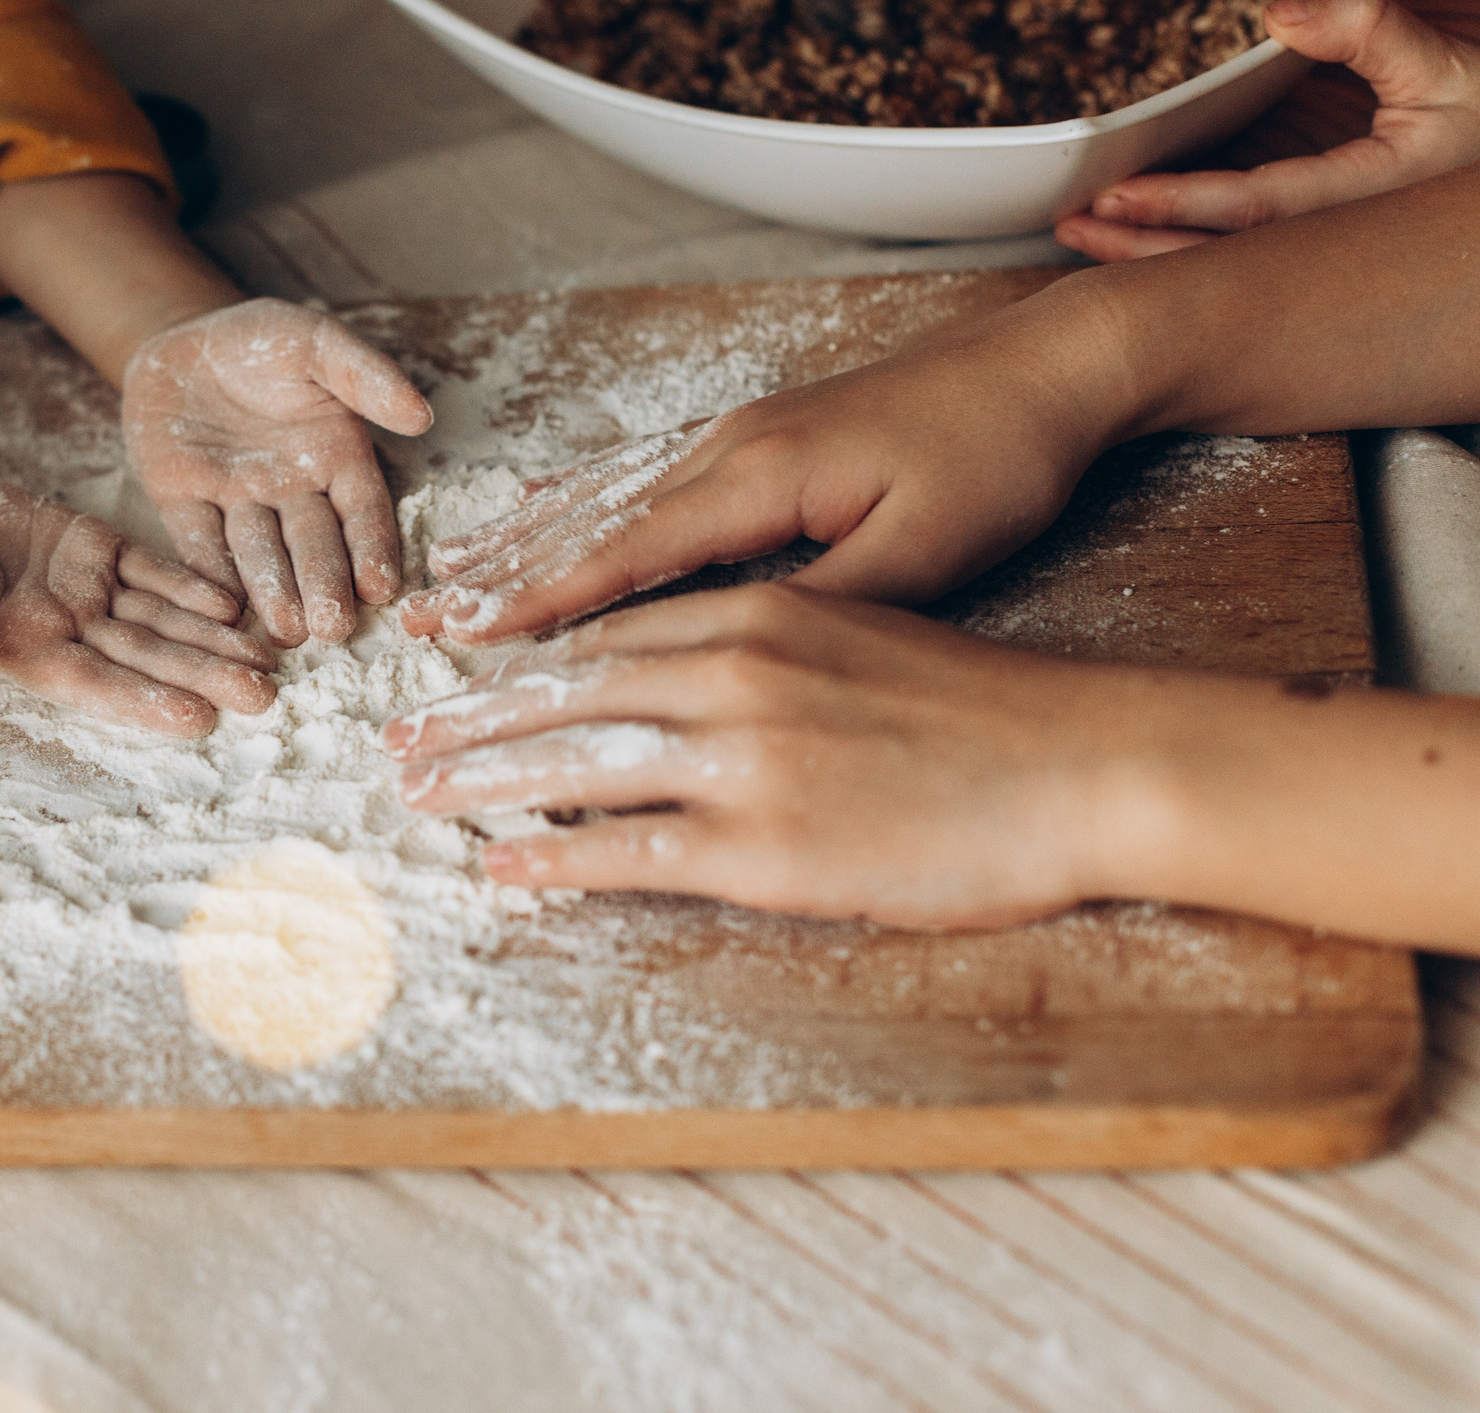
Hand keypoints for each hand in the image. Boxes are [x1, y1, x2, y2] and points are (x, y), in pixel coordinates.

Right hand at [0, 469, 276, 737]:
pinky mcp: (94, 546)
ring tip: (267, 659)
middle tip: (263, 697)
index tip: (197, 718)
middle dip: (202, 675)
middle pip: (146, 657)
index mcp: (26, 652)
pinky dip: (189, 584)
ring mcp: (85, 589)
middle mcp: (67, 629)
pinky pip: (150, 568)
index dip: (145, 699)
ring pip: (160, 618)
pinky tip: (233, 602)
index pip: (97, 683)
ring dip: (212, 639)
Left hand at [124, 298, 433, 646]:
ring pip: (258, 552)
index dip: (371, 549)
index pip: (360, 512)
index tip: (382, 587)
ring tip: (285, 628)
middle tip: (332, 627)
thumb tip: (421, 416)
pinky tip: (221, 606)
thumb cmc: (262, 340)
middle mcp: (292, 492)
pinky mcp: (183, 504)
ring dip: (272, 591)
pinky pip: (197, 541)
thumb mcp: (317, 342)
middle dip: (324, 586)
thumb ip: (365, 375)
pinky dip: (208, 572)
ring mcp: (237, 502)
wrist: (181, 337)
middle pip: (312, 545)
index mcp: (335, 458)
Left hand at [386, 585, 1145, 928]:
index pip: (602, 637)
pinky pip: (628, 851)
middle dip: (471, 720)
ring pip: (577, 765)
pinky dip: (554, 857)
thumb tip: (686, 672)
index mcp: (756, 616)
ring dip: (484, 783)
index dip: (517, 664)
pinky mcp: (766, 846)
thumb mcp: (861, 633)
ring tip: (418, 798)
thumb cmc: (982, 707)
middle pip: (565, 694)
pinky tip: (501, 865)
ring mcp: (743, 760)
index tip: (455, 677)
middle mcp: (734, 671)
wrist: (1085, 761)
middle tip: (397, 741)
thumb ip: (764, 647)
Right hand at [397, 314, 1114, 643]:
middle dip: (504, 571)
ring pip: (608, 493)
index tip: (477, 637)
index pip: (629, 551)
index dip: (547, 599)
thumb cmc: (997, 458)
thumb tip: (744, 654)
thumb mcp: (931, 549)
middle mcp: (732, 446)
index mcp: (763, 476)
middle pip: (593, 519)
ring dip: (527, 537)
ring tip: (451, 569)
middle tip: (424, 614)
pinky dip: (579, 498)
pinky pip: (644, 470)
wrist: (1045, 368)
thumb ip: (832, 603)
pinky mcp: (761, 432)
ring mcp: (741, 433)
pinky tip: (541, 506)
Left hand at [1056, 0, 1479, 261]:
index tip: (1114, 195)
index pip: (1257, 209)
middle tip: (1071, 225)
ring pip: (1226, 278)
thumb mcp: (1451, 67)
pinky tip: (1135, 247)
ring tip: (1083, 237)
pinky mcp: (1321, 273)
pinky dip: (1182, 261)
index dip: (1181, 204)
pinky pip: (1242, 276)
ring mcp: (1329, 269)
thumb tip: (1276, 14)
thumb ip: (1372, 29)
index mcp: (1371, 203)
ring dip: (1148, 260)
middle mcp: (1343, 251)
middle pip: (1222, 261)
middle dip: (1140, 249)